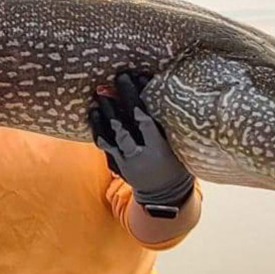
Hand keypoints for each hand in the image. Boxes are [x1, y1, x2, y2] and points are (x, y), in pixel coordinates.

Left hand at [88, 73, 193, 207]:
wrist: (164, 195)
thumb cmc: (177, 165)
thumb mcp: (179, 147)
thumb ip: (169, 127)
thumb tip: (162, 93)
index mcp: (160, 150)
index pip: (147, 121)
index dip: (141, 99)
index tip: (138, 78)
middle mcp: (140, 156)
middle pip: (126, 124)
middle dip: (120, 101)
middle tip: (116, 79)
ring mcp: (126, 161)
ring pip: (111, 135)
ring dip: (104, 114)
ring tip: (99, 96)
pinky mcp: (117, 164)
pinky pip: (105, 145)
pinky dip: (99, 129)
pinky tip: (94, 114)